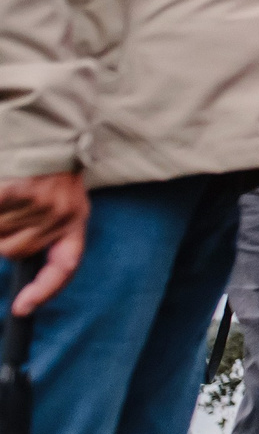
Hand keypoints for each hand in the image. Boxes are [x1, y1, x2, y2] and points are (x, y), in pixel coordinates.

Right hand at [0, 171, 89, 313]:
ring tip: (7, 192)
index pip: (65, 265)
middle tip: (5, 211)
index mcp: (76, 218)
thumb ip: (41, 229)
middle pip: (14, 251)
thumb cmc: (44, 166)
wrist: (48, 125)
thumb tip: (12, 252)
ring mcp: (45, 201)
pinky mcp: (23, 188)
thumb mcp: (57, 198)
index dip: (45, 290)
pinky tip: (2, 190)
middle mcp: (64, 213)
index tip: (21, 308)